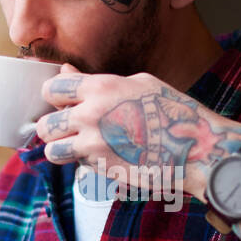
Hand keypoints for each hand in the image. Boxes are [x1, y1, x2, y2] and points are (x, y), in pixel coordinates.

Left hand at [35, 64, 240, 200]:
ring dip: (62, 151)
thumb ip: (97, 81)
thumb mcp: (138, 83)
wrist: (195, 148)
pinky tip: (106, 158)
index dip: (54, 96)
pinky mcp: (102, 169)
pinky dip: (86, 165)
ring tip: (78, 148)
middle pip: (45, 125)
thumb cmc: (172, 112)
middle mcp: (91, 114)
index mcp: (100, 87)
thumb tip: (66, 72)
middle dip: (53, 128)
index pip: (51, 88)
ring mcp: (95, 144)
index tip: (62, 102)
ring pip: (52, 151)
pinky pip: (79, 166)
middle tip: (67, 130)